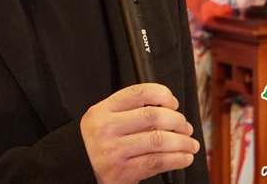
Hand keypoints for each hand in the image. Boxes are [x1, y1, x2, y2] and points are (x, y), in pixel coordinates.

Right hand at [80, 83, 199, 183]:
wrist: (76, 168)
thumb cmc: (94, 144)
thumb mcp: (101, 119)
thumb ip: (126, 110)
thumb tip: (166, 108)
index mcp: (102, 111)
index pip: (137, 93)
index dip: (161, 94)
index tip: (172, 102)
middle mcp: (107, 129)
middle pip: (152, 116)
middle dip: (177, 120)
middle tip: (185, 126)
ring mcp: (115, 151)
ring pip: (158, 140)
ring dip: (182, 142)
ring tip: (190, 143)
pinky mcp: (123, 171)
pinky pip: (157, 162)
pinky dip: (177, 159)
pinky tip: (184, 157)